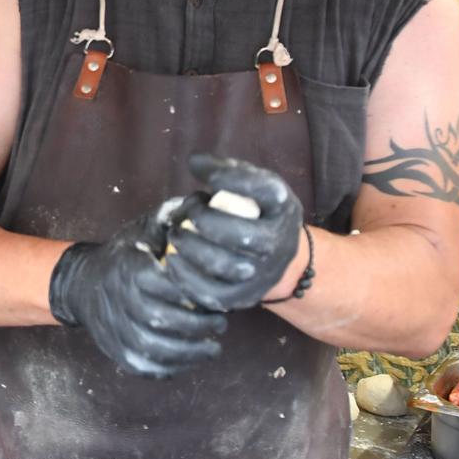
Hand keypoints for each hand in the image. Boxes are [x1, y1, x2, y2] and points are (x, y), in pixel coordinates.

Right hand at [48, 214, 226, 377]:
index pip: (172, 287)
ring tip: (213, 347)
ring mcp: (116, 329)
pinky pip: (145, 366)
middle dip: (199, 325)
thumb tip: (202, 203)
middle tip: (220, 323)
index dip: (200, 294)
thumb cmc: (124, 256)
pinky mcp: (116, 351)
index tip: (220, 296)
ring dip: (190, 351)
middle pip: (166, 320)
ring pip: (157, 348)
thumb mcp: (144, 231)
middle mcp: (122, 301)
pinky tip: (190, 360)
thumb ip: (172, 221)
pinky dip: (171, 368)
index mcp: (133, 271)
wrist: (83, 285)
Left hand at [164, 154, 304, 310]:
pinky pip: (212, 293)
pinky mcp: (244, 297)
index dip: (231, 178)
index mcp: (284, 208)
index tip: (206, 176)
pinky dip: (186, 278)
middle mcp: (279, 243)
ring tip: (177, 234)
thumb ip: (227, 170)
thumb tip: (194, 161)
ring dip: (191, 247)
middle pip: (240, 235)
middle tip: (188, 213)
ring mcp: (263, 274)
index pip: (264, 190)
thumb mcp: (254, 186)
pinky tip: (174, 260)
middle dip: (204, 220)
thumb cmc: (257, 213)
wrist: (278, 258)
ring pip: (224, 265)